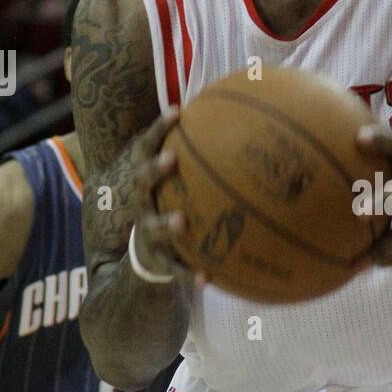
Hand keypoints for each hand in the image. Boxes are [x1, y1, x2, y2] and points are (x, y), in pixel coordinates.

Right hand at [125, 107, 208, 285]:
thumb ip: (206, 160)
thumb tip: (250, 128)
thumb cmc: (174, 207)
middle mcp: (144, 203)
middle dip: (154, 169)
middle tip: (171, 159)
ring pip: (153, 226)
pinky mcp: (159, 259)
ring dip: (165, 223)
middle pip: (142, 182)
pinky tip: (208, 280)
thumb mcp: (183, 184)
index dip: (159, 128)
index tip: (178, 111)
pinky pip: (175, 268)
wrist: (149, 255)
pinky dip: (190, 274)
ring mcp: (148, 231)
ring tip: (180, 222)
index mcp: (148, 180)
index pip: (147, 147)